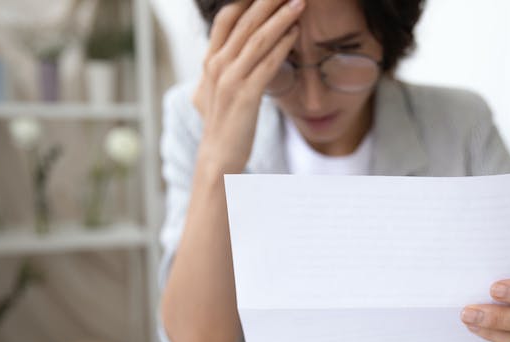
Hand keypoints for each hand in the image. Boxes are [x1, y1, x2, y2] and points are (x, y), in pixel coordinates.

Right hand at [193, 0, 304, 172]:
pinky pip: (267, 63)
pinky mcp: (246, 95)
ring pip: (258, 39)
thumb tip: (222, 58)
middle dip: (268, 1)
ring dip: (281, 17)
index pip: (226, 19)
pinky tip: (295, 33)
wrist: (217, 157)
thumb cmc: (221, 127)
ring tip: (299, 3)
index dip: (246, 1)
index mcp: (210, 62)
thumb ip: (218, 72)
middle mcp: (217, 65)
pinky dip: (283, 45)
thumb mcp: (212, 93)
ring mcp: (230, 80)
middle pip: (245, 22)